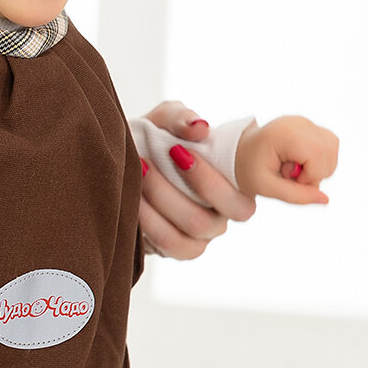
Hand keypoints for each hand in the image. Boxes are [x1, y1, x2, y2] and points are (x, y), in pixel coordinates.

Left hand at [137, 100, 256, 259]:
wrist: (126, 158)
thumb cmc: (155, 139)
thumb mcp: (164, 120)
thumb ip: (181, 118)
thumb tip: (200, 127)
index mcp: (231, 187)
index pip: (241, 203)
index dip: (210, 181)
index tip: (176, 151)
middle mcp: (219, 217)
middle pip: (211, 223)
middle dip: (173, 192)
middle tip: (145, 163)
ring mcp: (198, 238)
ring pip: (186, 234)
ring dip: (157, 201)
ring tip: (136, 174)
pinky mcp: (173, 248)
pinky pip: (167, 244)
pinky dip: (147, 221)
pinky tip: (132, 198)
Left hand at [234, 115, 339, 203]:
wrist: (240, 153)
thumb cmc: (249, 169)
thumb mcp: (266, 188)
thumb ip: (296, 196)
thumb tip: (326, 199)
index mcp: (284, 132)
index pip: (317, 156)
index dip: (309, 175)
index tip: (286, 177)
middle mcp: (298, 122)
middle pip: (328, 152)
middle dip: (315, 173)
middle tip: (289, 175)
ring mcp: (305, 122)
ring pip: (332, 149)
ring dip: (318, 168)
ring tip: (292, 168)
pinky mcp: (310, 126)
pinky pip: (330, 146)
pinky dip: (320, 160)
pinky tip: (299, 162)